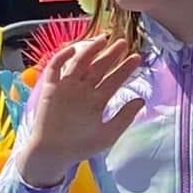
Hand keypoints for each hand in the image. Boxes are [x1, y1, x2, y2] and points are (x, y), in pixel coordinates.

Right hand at [15, 33, 142, 186]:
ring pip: (79, 63)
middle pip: (98, 68)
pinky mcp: (50, 88)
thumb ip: (124, 118)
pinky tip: (74, 50)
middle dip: (110, 55)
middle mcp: (83, 91)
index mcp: (96, 101)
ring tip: (103, 39)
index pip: (113, 80)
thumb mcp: (108, 134)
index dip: (124, 69)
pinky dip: (62, 58)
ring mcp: (66, 87)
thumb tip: (141, 100)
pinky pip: (55, 68)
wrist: (53, 153)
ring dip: (90, 51)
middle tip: (123, 42)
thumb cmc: (80, 146)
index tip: (136, 58)